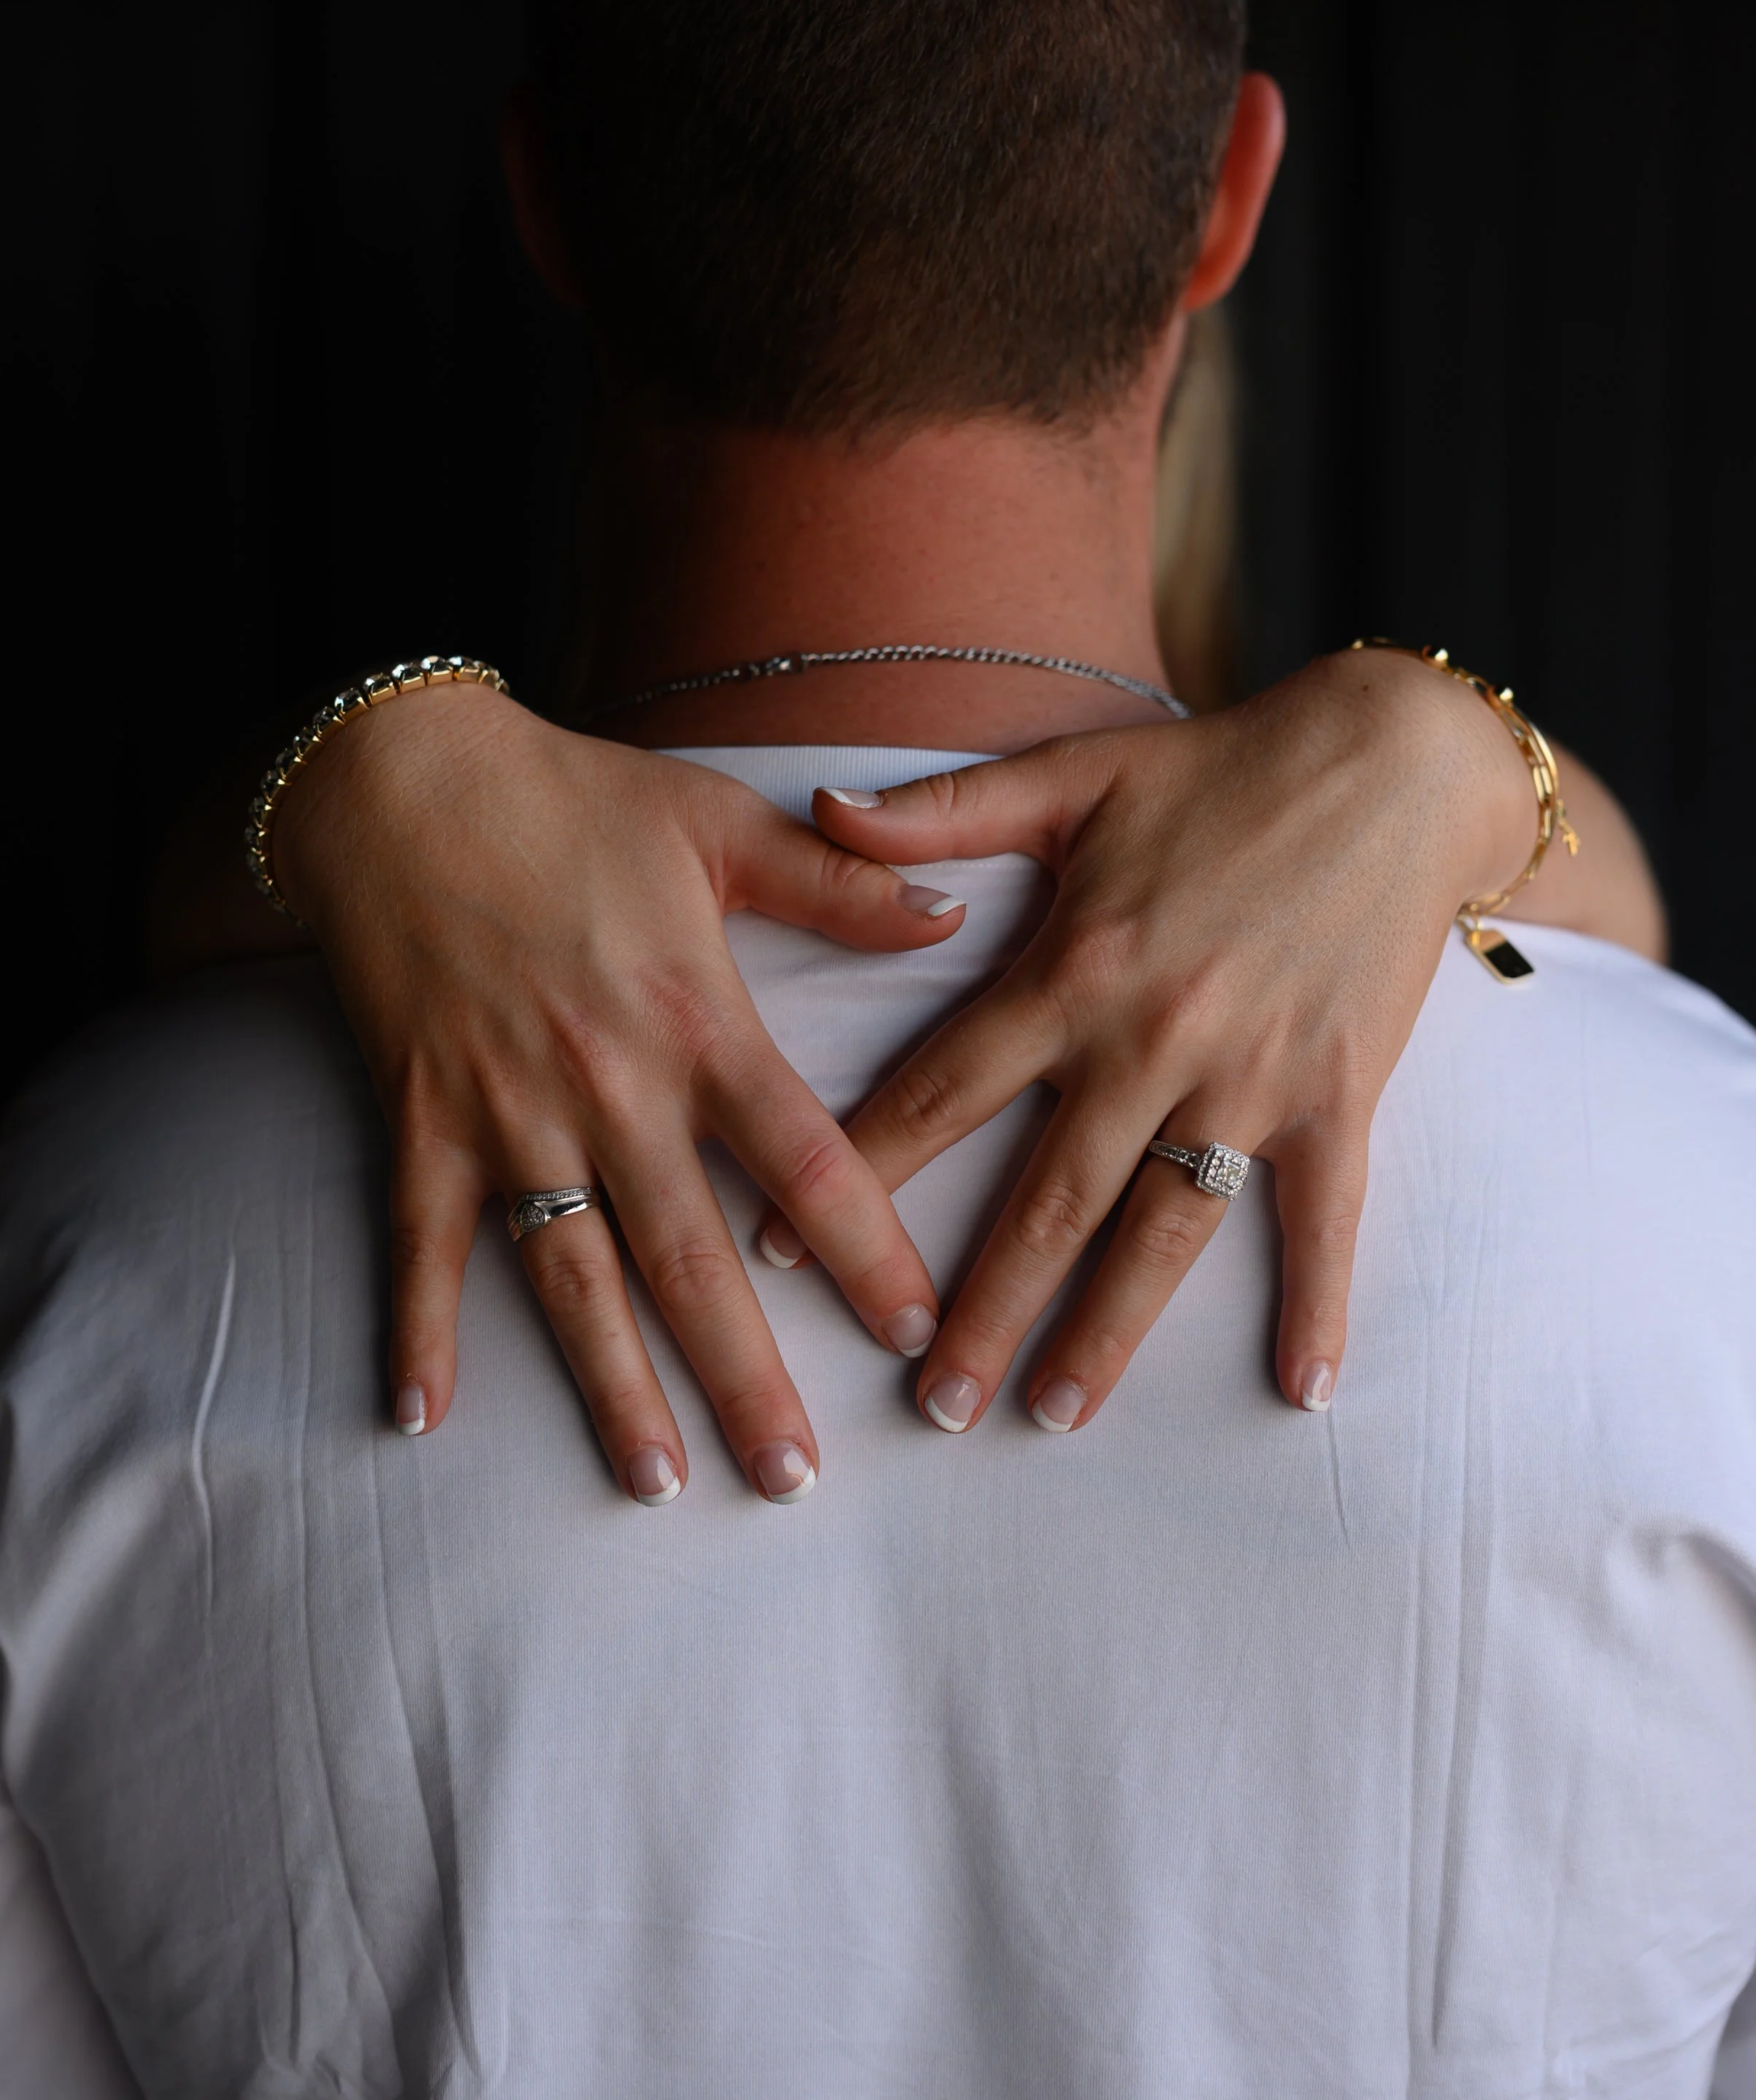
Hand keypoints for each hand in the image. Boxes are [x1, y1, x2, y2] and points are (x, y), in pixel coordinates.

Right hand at [270, 683, 966, 1501]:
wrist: (403, 779)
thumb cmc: (573, 796)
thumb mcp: (718, 822)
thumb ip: (840, 884)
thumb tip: (954, 914)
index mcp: (696, 1017)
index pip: (805, 1158)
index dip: (866, 1250)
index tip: (917, 1331)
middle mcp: (608, 1084)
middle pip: (692, 1257)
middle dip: (747, 1377)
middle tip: (796, 1481)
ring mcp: (509, 1111)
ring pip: (571, 1275)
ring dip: (613, 1385)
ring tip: (657, 1483)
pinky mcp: (423, 1117)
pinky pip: (423, 1240)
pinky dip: (414, 1327)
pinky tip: (417, 1416)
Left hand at [802, 646, 1635, 1435]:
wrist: (1393, 763)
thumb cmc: (1219, 768)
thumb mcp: (1071, 775)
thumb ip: (941, 812)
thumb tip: (822, 810)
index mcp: (1074, 969)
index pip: (943, 1090)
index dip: (859, 1171)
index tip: (784, 1246)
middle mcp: (1152, 1040)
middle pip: (1047, 1201)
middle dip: (981, 1310)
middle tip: (929, 1405)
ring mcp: (1249, 1079)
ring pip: (1163, 1233)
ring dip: (1107, 1333)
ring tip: (1053, 1414)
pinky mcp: (1338, 1095)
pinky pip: (1324, 1220)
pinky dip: (1319, 1306)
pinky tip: (1301, 1392)